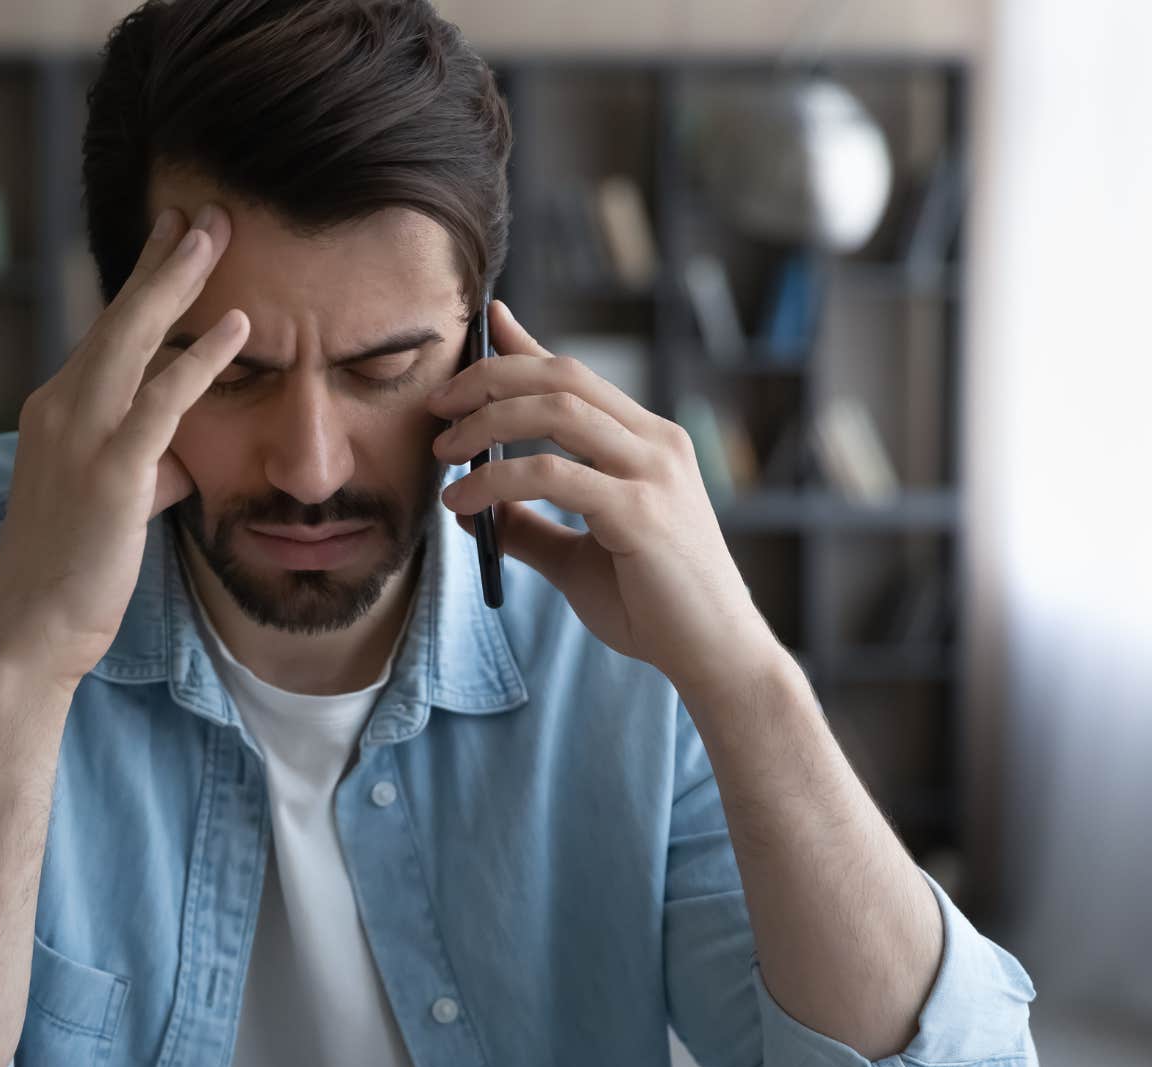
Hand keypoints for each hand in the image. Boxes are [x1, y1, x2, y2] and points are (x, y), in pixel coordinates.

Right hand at [0, 204, 248, 690]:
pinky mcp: (111, 471)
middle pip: (118, 315)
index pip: (106, 330)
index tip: (173, 236)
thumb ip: (146, 466)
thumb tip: (183, 456)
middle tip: (202, 210)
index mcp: (58, 410)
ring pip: (132, 338)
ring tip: (217, 234)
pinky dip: (201, 358)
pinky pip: (161, 400)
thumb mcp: (114, 503)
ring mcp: (81, 436)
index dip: (143, 281)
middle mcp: (61, 408)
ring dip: (177, 282)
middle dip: (162, 259)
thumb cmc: (72, 570)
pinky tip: (239, 327)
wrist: (30, 627)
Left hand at [428, 298, 785, 702]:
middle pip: (561, 376)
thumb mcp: (578, 557)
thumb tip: (472, 507)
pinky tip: (464, 502)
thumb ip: (530, 525)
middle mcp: (655, 443)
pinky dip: (497, 480)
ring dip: (487, 421)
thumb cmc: (653, 605)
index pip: (575, 375)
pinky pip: (553, 475)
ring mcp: (653, 473)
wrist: (713, 655)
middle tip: (438, 405)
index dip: (524, 344)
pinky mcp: (641, 512)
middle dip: (490, 377)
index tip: (482, 326)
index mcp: (647, 442)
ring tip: (444, 452)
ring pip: (557, 411)